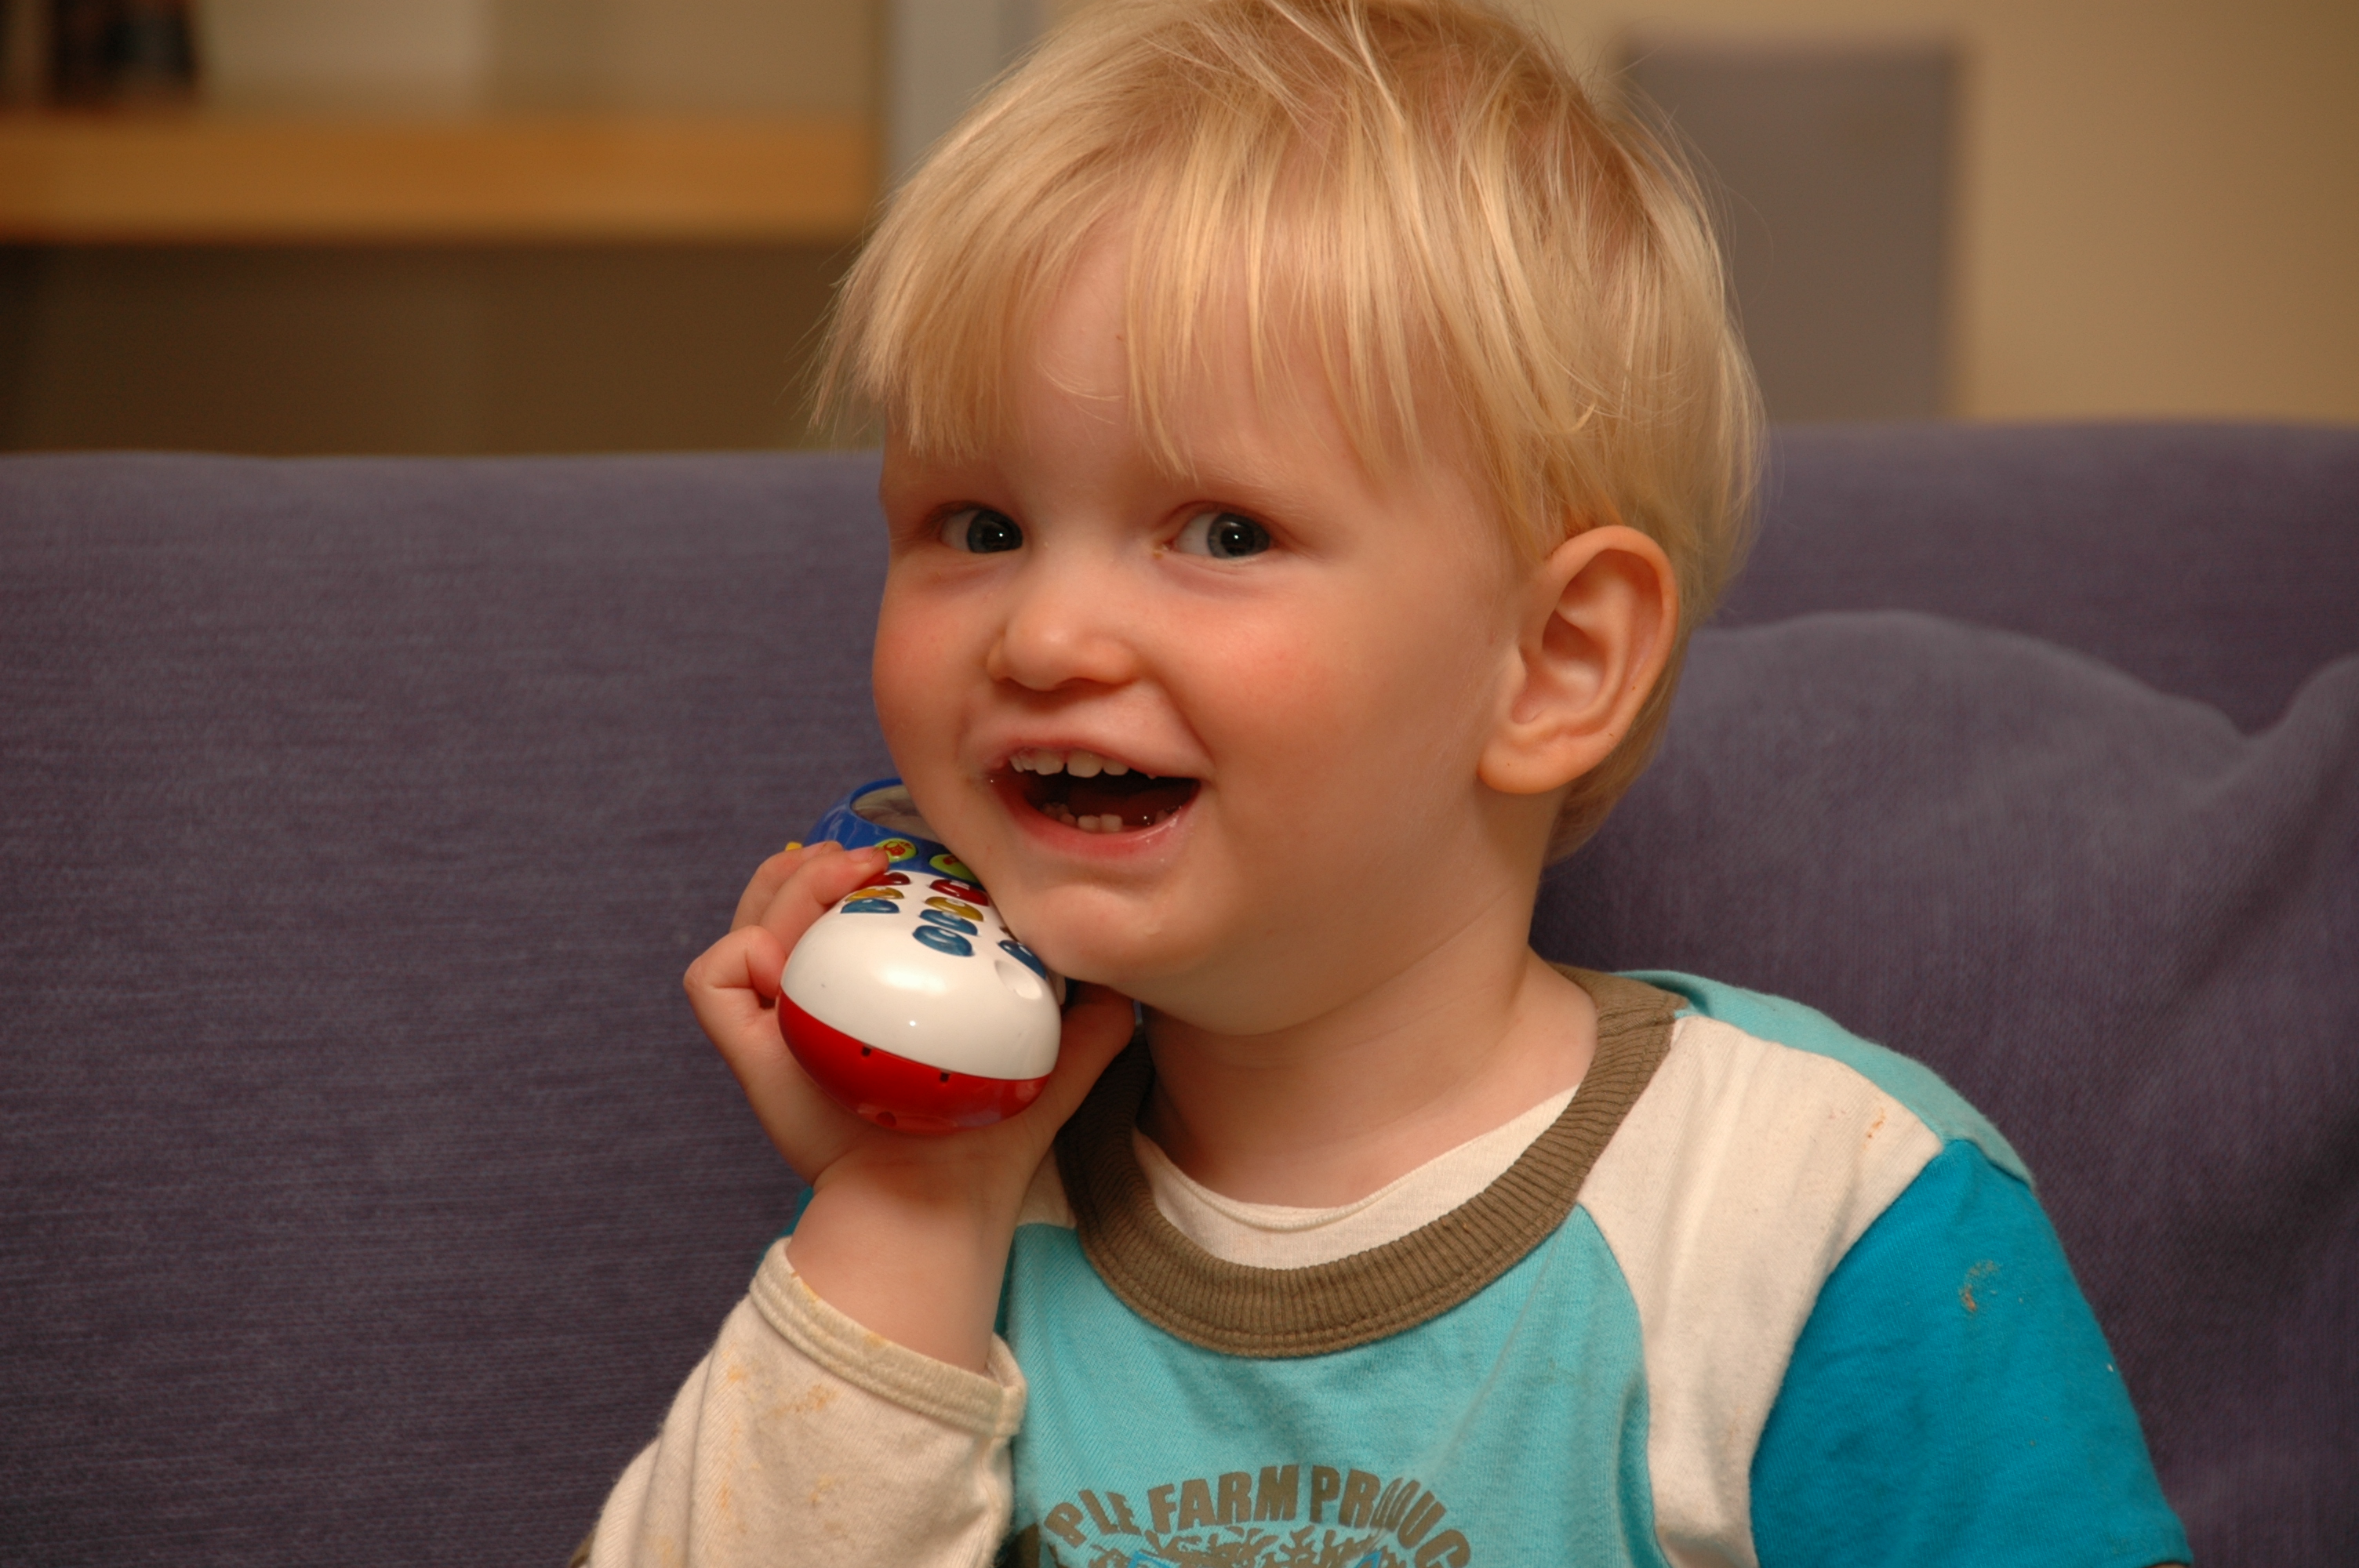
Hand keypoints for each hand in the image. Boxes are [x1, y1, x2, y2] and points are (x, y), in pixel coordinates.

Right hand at [683, 840, 1135, 1367]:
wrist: (941, 1200)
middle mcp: (817, 998)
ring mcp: (776, 1020)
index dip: (858, 862)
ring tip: (839, 880)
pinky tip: (788, 960)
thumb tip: (1123, 975)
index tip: (907, 850)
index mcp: (872, 991)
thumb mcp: (1053, 1064)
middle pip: (786, 893)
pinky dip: (737, 952)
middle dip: (818, 859)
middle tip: (872, 861)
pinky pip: (710, 976)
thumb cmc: (987, 1142)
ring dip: (783, 886)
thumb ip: (1093, 1019)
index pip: (845, 902)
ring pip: (749, 917)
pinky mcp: (745, 1048)